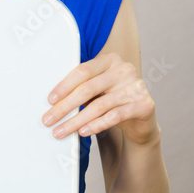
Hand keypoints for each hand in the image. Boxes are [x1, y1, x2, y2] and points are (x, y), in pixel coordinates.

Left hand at [42, 52, 158, 144]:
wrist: (142, 119)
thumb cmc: (115, 101)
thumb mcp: (99, 89)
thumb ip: (83, 88)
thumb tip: (54, 101)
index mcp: (111, 60)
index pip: (83, 71)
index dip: (64, 86)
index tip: (50, 100)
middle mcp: (125, 70)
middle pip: (88, 88)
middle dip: (65, 106)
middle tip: (50, 119)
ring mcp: (136, 87)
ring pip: (99, 105)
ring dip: (76, 120)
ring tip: (61, 131)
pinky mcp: (143, 105)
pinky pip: (115, 116)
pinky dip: (96, 125)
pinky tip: (83, 131)